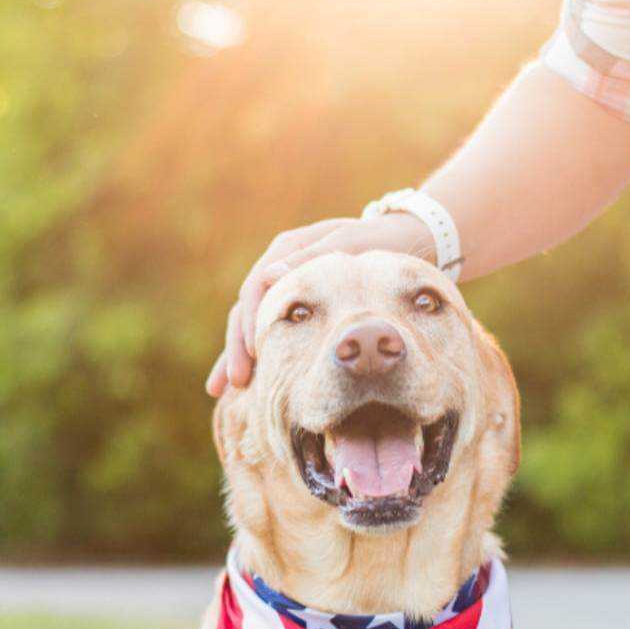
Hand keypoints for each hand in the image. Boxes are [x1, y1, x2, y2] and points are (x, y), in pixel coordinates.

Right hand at [205, 213, 434, 396]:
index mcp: (288, 247)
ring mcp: (287, 286)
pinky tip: (246, 385)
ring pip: (252, 323)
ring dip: (237, 356)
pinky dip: (258, 355)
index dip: (252, 321)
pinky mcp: (298, 304)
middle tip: (235, 383)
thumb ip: (314, 258)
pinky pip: (272, 331)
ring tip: (223, 391)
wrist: (406, 238)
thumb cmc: (380, 241)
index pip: (257, 287)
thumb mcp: (352, 244)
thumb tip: (272, 275)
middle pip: (247, 309)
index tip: (254, 353)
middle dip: (237, 348)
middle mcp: (280, 266)